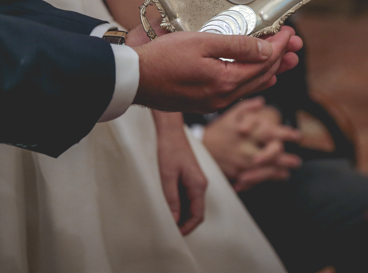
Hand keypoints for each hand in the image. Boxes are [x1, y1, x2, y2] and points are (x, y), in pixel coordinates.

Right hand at [131, 25, 301, 112]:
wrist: (134, 79)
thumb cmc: (163, 58)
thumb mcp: (201, 42)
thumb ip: (236, 45)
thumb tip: (267, 49)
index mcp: (225, 81)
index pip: (264, 62)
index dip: (280, 45)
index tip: (289, 31)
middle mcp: (223, 97)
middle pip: (263, 77)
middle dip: (281, 58)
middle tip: (294, 43)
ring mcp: (214, 102)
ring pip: (252, 86)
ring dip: (270, 70)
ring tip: (284, 58)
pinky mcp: (204, 103)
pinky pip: (238, 92)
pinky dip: (252, 80)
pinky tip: (256, 74)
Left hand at [153, 111, 206, 235]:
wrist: (171, 132)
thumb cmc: (170, 150)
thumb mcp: (167, 176)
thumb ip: (172, 199)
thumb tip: (175, 220)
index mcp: (198, 186)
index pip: (198, 215)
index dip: (188, 228)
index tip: (176, 235)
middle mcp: (200, 185)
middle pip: (196, 212)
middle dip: (185, 224)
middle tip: (170, 232)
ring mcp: (195, 182)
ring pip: (192, 206)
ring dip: (182, 215)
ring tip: (168, 222)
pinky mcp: (189, 178)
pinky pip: (187, 197)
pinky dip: (180, 206)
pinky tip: (169, 208)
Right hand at [202, 98, 301, 191]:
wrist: (201, 148)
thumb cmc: (219, 130)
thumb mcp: (230, 114)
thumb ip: (247, 107)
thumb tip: (262, 101)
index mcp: (245, 132)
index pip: (269, 132)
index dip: (285, 134)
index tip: (297, 136)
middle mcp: (244, 148)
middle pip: (270, 154)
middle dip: (285, 158)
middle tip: (297, 161)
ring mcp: (240, 162)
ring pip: (265, 169)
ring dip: (280, 170)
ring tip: (288, 171)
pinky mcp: (236, 174)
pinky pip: (255, 178)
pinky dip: (268, 177)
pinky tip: (279, 176)